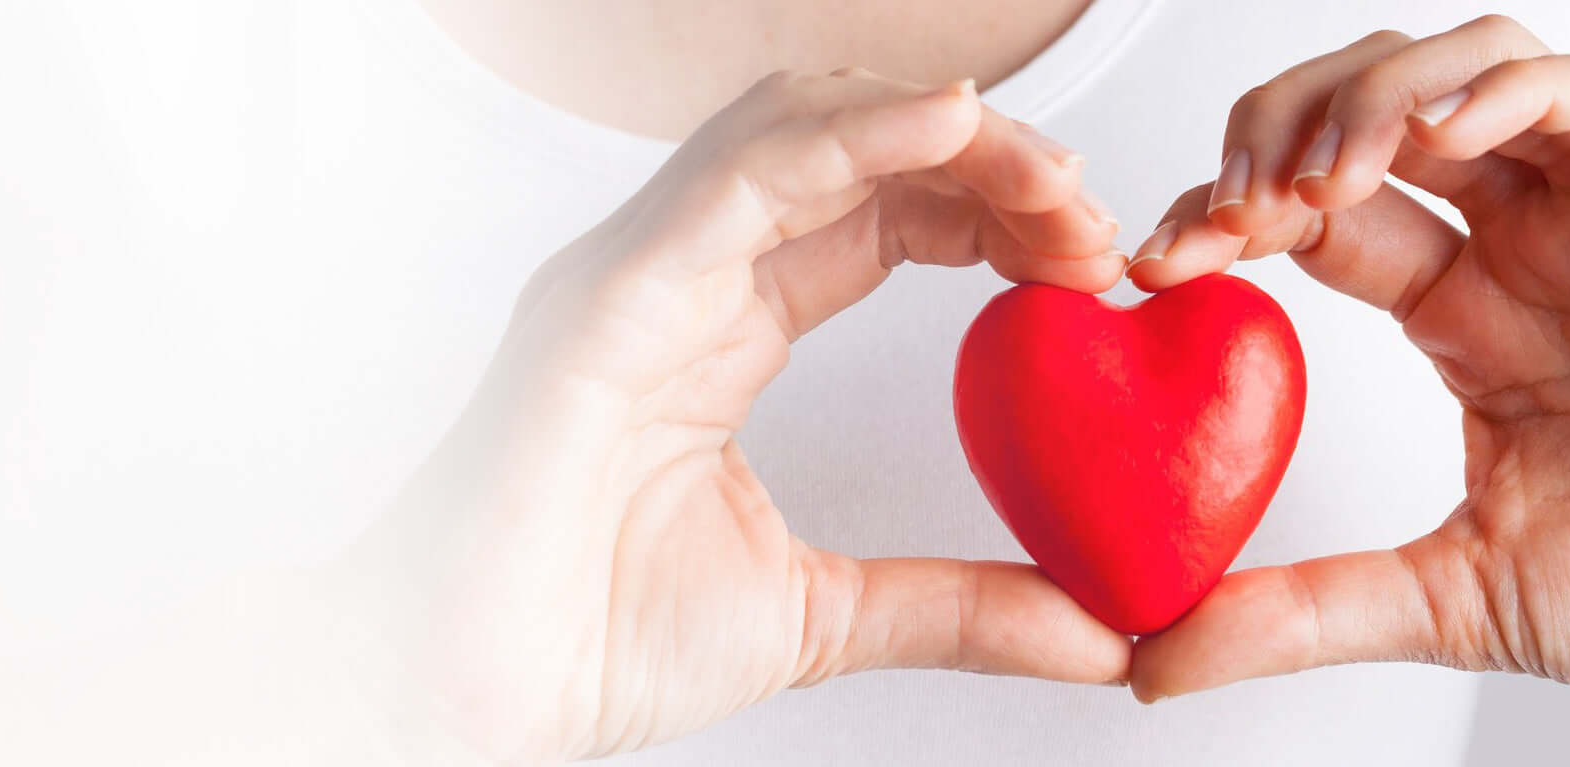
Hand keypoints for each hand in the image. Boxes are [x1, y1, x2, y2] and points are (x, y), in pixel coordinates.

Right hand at [353, 70, 1129, 761]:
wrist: (468, 695)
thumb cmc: (589, 642)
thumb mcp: (820, 616)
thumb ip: (958, 607)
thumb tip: (1101, 632)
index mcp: (717, 328)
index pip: (874, 214)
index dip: (990, 210)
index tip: (1090, 261)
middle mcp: (676, 277)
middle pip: (848, 149)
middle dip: (986, 158)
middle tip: (1092, 218)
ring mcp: (635, 275)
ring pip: (793, 128)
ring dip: (940, 132)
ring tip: (1049, 177)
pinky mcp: (606, 300)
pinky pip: (735, 179)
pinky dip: (849, 138)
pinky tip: (950, 129)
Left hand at [1125, 15, 1569, 707]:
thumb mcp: (1454, 601)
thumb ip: (1301, 612)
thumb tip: (1151, 661)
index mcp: (1463, 312)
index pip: (1310, 213)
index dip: (1222, 213)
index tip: (1153, 264)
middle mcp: (1526, 243)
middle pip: (1370, 112)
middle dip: (1275, 134)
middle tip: (1226, 210)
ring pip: (1471, 70)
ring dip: (1373, 98)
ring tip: (1315, 177)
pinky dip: (1511, 87)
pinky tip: (1441, 135)